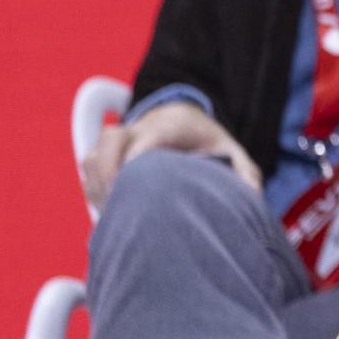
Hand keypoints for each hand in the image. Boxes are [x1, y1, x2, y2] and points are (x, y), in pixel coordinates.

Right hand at [82, 101, 260, 208]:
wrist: (186, 124)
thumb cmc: (209, 144)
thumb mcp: (234, 154)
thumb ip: (244, 174)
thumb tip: (250, 200)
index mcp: (174, 125)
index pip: (151, 135)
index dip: (140, 157)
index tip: (139, 183)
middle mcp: (141, 128)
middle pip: (112, 139)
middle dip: (110, 171)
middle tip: (120, 205)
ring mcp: (120, 141)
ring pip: (94, 154)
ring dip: (98, 184)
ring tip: (113, 213)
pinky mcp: (105, 154)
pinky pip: (88, 168)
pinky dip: (93, 189)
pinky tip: (109, 211)